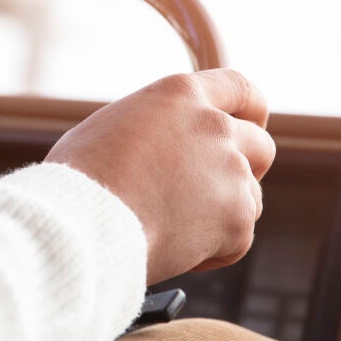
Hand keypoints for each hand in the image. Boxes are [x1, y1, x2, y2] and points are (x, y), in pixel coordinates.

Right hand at [44, 69, 274, 284]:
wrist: (82, 221)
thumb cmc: (79, 179)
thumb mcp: (113, 126)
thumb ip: (154, 128)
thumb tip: (160, 147)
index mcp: (181, 95)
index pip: (240, 89)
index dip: (251, 111)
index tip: (252, 126)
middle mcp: (214, 126)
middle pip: (260, 146)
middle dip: (247, 169)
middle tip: (217, 192)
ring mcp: (230, 171)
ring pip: (250, 198)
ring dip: (223, 215)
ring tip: (173, 230)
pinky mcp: (236, 218)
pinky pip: (237, 240)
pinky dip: (212, 252)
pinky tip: (173, 251)